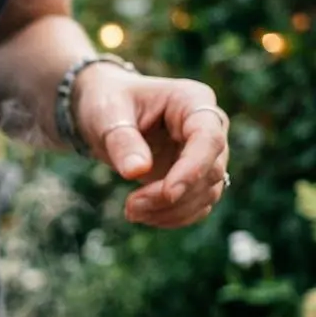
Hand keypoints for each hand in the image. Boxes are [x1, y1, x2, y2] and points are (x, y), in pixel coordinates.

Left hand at [72, 64, 229, 228]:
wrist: (105, 113)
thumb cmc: (107, 103)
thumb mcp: (106, 114)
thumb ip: (122, 140)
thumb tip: (137, 172)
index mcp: (192, 100)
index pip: (208, 138)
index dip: (193, 168)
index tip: (168, 193)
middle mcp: (209, 126)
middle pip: (210, 169)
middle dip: (171, 195)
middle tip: (130, 206)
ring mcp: (205, 153)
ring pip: (208, 192)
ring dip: (171, 210)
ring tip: (131, 211)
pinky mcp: (195, 176)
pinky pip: (198, 204)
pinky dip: (173, 216)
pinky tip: (144, 216)